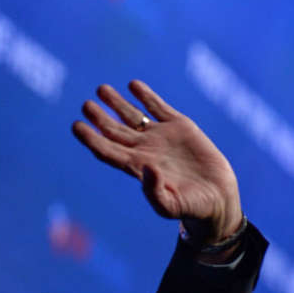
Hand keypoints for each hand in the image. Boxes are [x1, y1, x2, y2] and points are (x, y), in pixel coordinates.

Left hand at [72, 80, 241, 243]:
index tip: (77, 126)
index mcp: (137, 168)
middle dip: (99, 117)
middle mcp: (144, 150)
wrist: (216, 198)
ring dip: (116, 102)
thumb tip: (147, 168)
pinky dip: (145, 96)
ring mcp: (160, 137)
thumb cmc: (191, 208)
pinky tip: (133, 85)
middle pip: (114, 130)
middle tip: (86, 105)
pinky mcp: (179, 127)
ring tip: (101, 89)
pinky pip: (158, 107)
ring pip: (132, 115)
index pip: (107, 150)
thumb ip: (155, 193)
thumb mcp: (171, 206)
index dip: (91, 139)